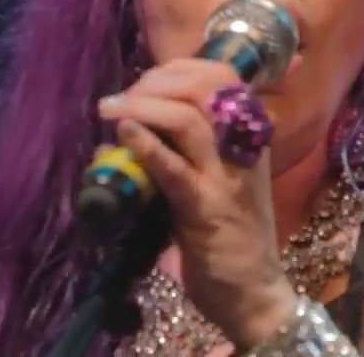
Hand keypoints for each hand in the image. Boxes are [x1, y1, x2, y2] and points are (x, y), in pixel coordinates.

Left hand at [97, 58, 297, 349]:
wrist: (254, 294)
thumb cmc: (231, 238)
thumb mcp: (216, 180)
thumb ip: (184, 151)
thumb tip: (129, 128)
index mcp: (248, 137)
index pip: (222, 76)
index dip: (179, 68)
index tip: (146, 79)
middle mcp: (241, 149)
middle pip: (205, 87)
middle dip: (157, 81)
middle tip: (123, 96)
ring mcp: (225, 178)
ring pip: (188, 121)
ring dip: (143, 105)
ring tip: (109, 108)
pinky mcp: (206, 209)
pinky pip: (175, 169)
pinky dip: (146, 146)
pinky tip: (123, 133)